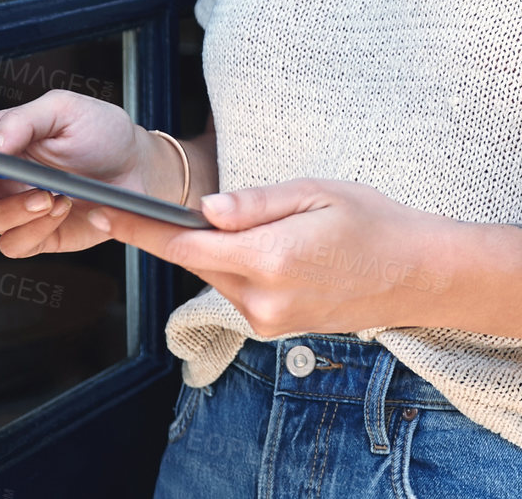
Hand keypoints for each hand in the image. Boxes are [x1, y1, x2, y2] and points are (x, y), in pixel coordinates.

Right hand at [0, 89, 145, 258]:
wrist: (140, 170)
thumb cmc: (103, 133)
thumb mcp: (66, 110)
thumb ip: (24, 120)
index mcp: (0, 137)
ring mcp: (14, 207)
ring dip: (10, 210)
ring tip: (50, 195)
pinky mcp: (35, 235)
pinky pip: (14, 244)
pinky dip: (37, 228)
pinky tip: (63, 209)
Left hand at [80, 178, 450, 337]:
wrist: (416, 273)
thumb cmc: (373, 222)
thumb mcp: (316, 192)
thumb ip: (256, 203)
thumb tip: (207, 208)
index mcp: (270, 259)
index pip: (186, 244)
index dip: (140, 228)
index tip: (104, 213)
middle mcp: (262, 300)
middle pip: (196, 261)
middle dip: (175, 232)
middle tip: (148, 202)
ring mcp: (269, 321)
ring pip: (215, 276)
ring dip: (212, 248)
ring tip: (241, 217)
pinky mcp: (276, 329)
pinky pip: (237, 291)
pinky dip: (233, 266)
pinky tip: (259, 244)